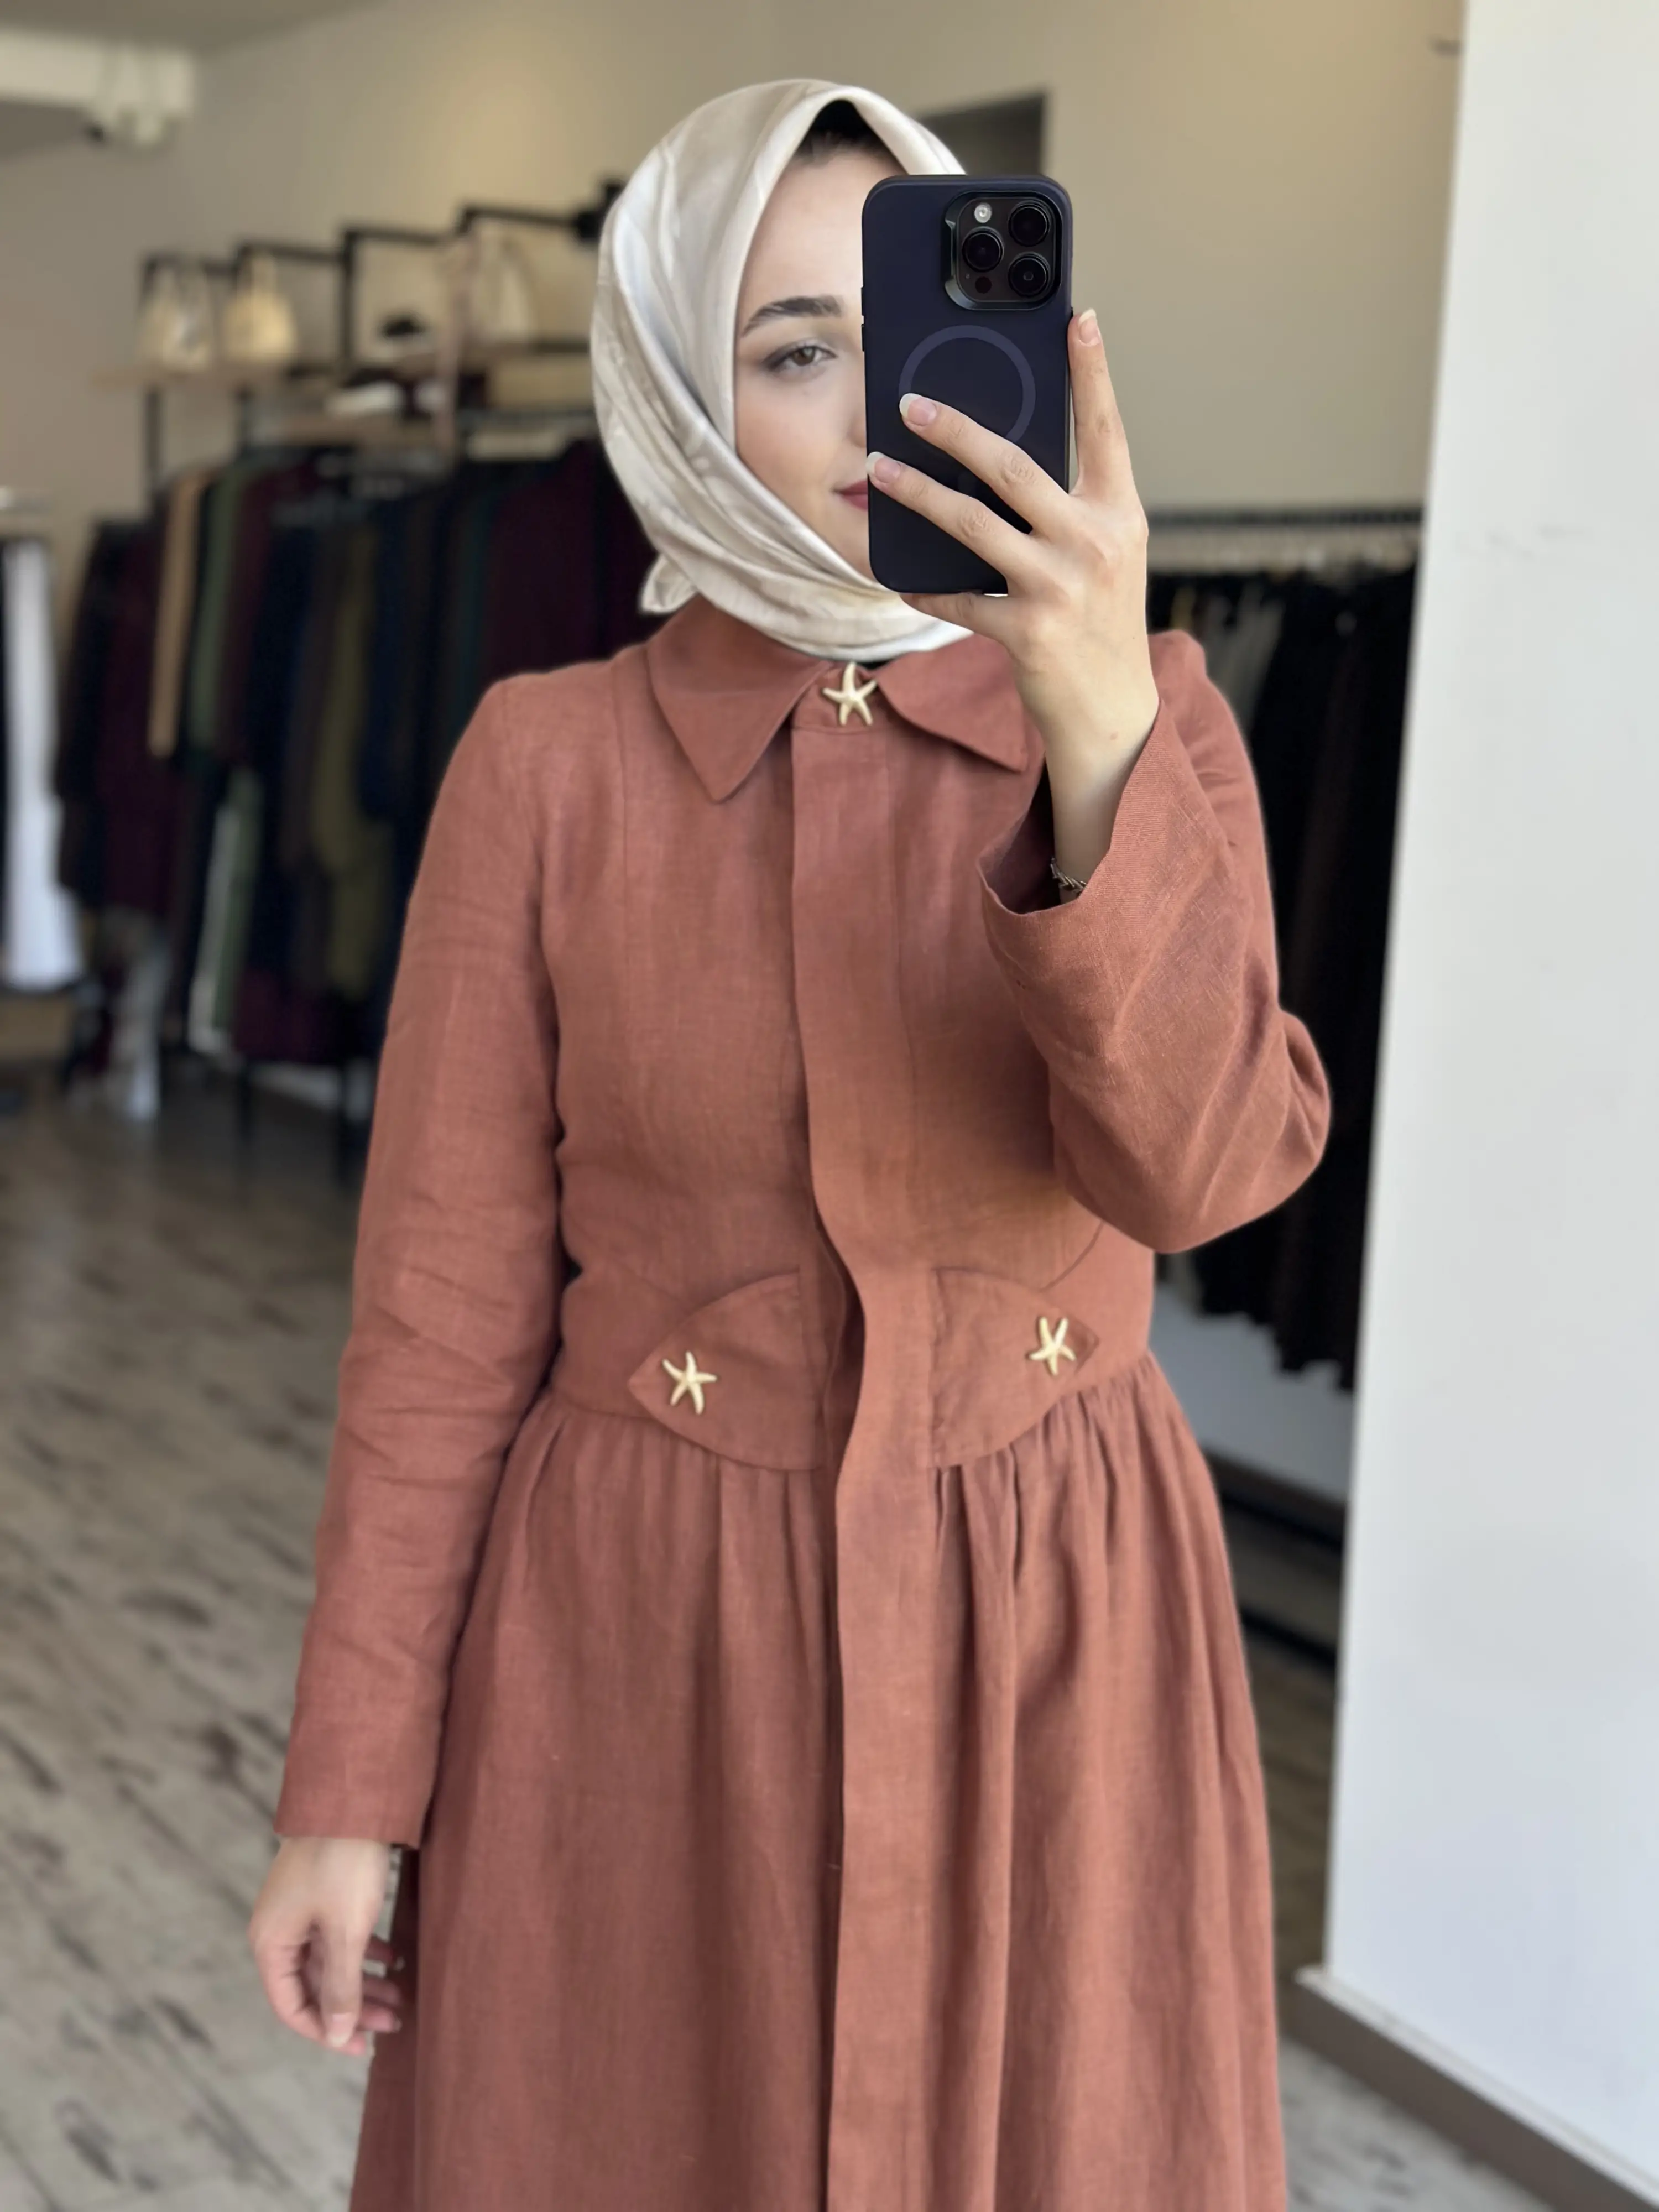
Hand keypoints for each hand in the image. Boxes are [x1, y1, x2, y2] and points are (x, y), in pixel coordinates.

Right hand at [249, 1835, 405, 2055]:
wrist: (355, 1797)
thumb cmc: (345, 1864)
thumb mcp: (346, 1932)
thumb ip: (341, 1987)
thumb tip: (338, 2034)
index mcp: (271, 1942)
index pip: (291, 2006)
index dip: (325, 2032)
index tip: (360, 2046)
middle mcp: (279, 1928)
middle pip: (314, 1985)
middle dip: (353, 2008)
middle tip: (393, 2024)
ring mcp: (301, 1909)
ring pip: (331, 1960)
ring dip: (364, 1981)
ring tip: (401, 1998)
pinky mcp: (323, 1892)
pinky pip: (339, 1935)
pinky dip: (365, 1951)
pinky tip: (394, 1958)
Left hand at [866, 307, 1159, 763]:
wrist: (1113, 712)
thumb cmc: (1100, 623)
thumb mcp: (1105, 556)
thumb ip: (1069, 509)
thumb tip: (997, 463)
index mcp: (1119, 515)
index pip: (1106, 430)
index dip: (1092, 373)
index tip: (1078, 318)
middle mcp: (1094, 544)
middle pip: (1015, 468)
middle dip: (957, 429)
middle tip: (912, 404)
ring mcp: (1060, 588)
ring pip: (973, 524)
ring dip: (919, 494)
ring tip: (880, 469)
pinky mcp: (1028, 632)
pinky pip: (959, 599)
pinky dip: (925, 587)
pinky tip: (898, 576)